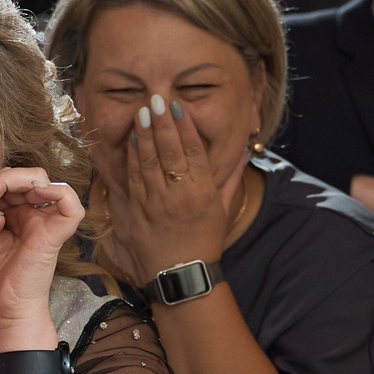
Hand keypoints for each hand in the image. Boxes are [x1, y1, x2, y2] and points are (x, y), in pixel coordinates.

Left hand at [0, 166, 85, 334]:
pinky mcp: (56, 232)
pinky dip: (52, 189)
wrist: (3, 309)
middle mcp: (31, 212)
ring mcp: (45, 220)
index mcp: (12, 211)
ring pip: (36, 178)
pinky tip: (26, 193)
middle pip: (14, 176)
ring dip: (3, 182)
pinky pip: (68, 200)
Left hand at [95, 96, 246, 283]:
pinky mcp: (138, 212)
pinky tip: (131, 141)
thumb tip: (241, 153)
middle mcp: (179, 195)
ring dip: (144, 135)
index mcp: (202, 192)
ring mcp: (156, 203)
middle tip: (156, 99)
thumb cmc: (205, 241)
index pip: (193, 151)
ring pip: (149, 161)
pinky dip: (132, 158)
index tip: (177, 107)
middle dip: (162, 123)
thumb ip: (229, 180)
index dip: (184, 127)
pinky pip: (134, 179)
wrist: (182, 274)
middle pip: (170, 151)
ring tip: (141, 113)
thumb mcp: (222, 210)